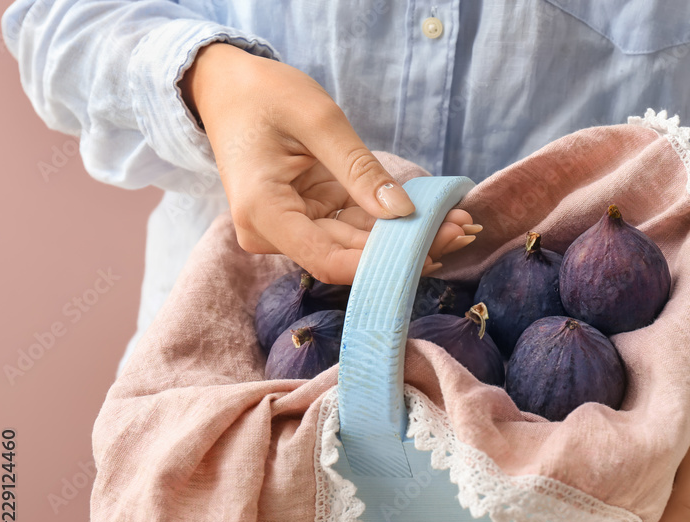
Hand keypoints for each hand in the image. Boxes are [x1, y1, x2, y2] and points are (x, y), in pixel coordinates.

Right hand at [180, 43, 476, 283]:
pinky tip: (432, 218)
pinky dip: (389, 224)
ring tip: (458, 223)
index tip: (433, 250)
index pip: (329, 259)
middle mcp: (271, 232)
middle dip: (407, 247)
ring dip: (405, 238)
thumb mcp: (318, 120)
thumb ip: (360, 170)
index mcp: (264, 212)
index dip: (383, 263)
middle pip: (348, 255)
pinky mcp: (303, 219)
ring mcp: (288, 229)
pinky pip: (350, 228)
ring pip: (354, 245)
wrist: (225, 88)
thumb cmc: (264, 95)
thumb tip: (402, 212)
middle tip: (463, 230)